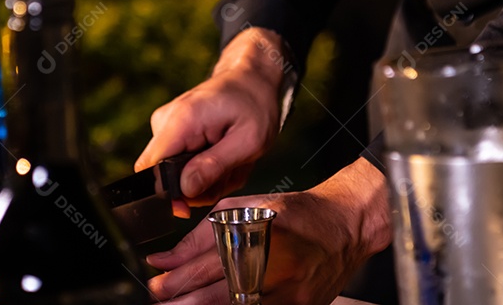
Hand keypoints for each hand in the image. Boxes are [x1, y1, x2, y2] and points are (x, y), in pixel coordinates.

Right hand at [135, 28, 286, 205]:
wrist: (252, 78)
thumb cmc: (255, 104)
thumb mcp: (248, 141)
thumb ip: (214, 167)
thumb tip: (184, 192)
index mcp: (182, 121)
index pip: (151, 169)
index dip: (171, 192)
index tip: (201, 195)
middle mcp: (166, 121)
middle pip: (163, 176)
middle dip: (198, 186)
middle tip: (230, 173)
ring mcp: (166, 125)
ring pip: (174, 173)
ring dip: (206, 177)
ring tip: (231, 160)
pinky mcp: (172, 130)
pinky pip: (179, 163)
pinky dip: (204, 167)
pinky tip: (223, 155)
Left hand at [145, 158, 392, 304]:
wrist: (346, 226)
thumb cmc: (298, 213)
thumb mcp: (247, 207)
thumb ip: (205, 232)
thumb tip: (169, 257)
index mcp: (261, 235)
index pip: (208, 261)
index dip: (177, 275)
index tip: (156, 278)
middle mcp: (275, 267)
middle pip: (218, 292)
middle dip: (182, 299)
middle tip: (160, 299)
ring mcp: (289, 294)